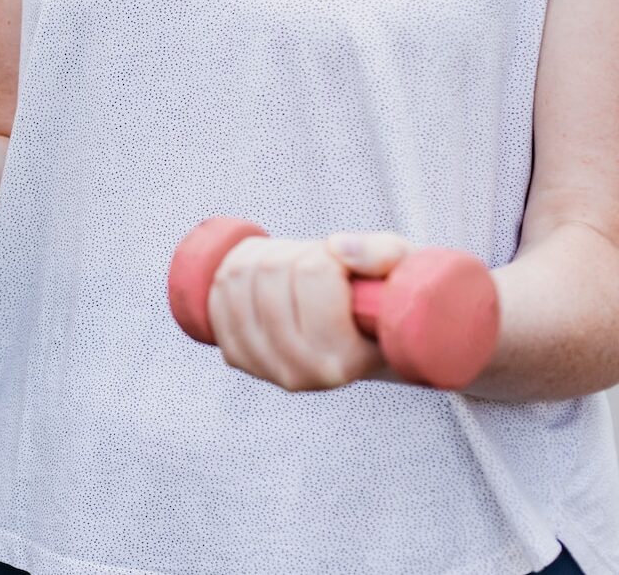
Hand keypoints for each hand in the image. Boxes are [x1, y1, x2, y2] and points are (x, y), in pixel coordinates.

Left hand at [209, 232, 414, 390]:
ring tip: (294, 262)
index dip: (327, 252)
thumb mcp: (403, 273)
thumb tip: (336, 247)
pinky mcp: (237, 356)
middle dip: (294, 249)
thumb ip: (381, 255)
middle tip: (317, 258)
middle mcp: (298, 373)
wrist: (362, 341)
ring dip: (261, 253)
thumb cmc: (384, 303)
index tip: (343, 261)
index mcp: (341, 361)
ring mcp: (262, 367)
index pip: (314, 274)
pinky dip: (230, 267)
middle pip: (271, 272)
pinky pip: (216, 296)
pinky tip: (259, 267)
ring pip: (237, 278)